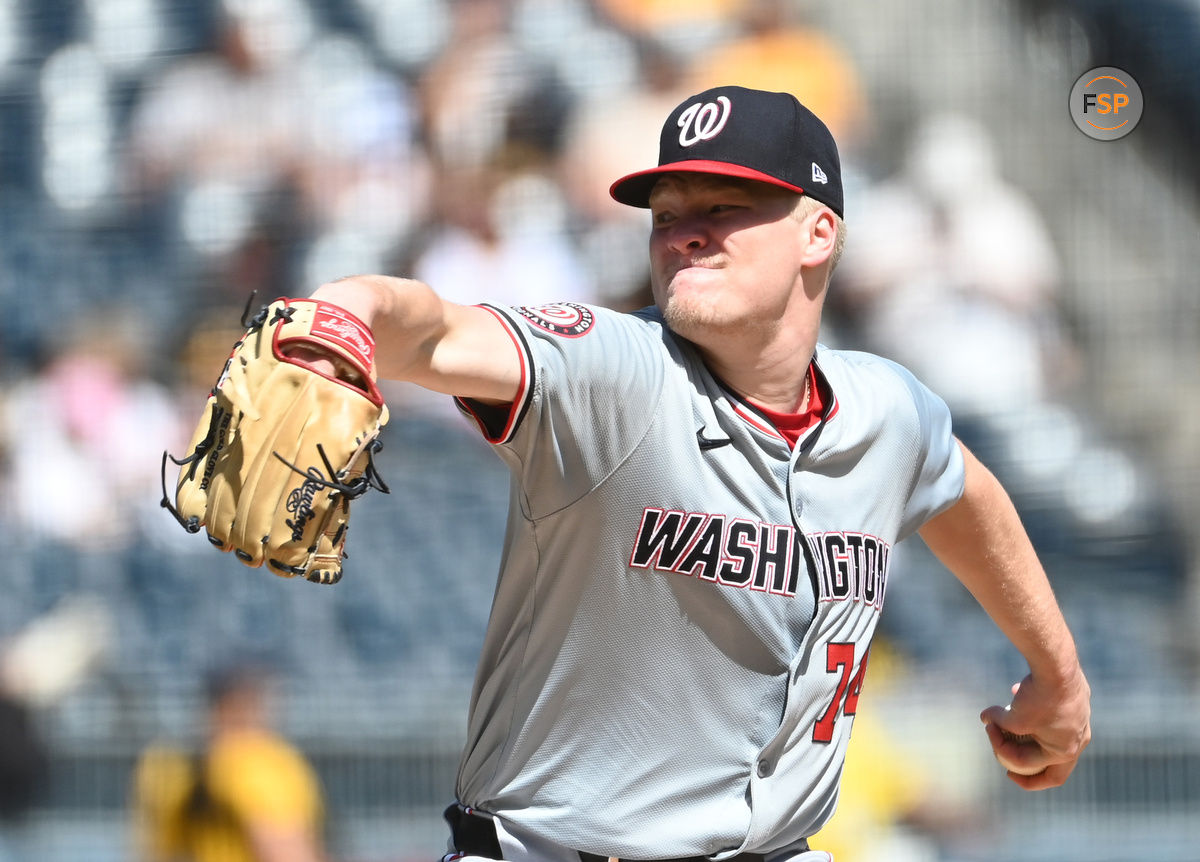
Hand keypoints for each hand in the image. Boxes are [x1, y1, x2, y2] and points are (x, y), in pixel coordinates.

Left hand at [980, 669, 1090, 789]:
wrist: (1058, 664)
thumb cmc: (1037, 697)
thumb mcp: (1013, 718)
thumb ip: (998, 723)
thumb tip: (986, 719)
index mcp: (1065, 752)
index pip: (1027, 763)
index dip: (1001, 750)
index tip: (988, 729)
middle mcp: (1079, 740)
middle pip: (1051, 767)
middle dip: (1029, 772)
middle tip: (1011, 773)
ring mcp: (1082, 722)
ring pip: (1053, 736)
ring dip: (1030, 735)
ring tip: (1011, 726)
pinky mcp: (1079, 703)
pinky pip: (1056, 714)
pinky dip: (1037, 711)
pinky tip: (1016, 691)